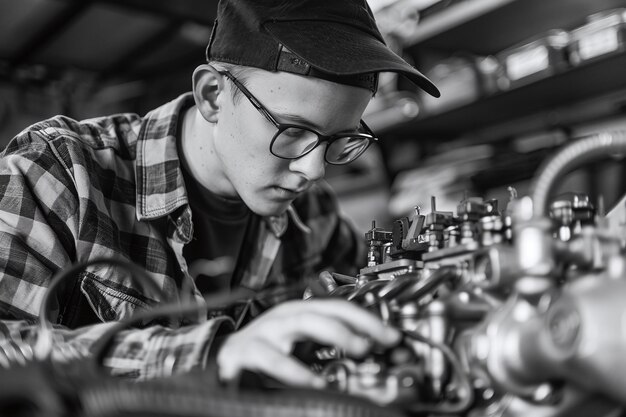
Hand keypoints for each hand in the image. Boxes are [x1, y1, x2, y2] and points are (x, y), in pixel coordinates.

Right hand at [216, 298, 400, 387]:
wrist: (222, 364)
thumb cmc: (266, 357)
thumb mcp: (303, 353)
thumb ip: (333, 355)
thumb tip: (372, 361)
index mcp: (300, 315)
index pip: (339, 308)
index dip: (369, 320)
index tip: (394, 336)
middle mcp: (284, 318)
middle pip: (325, 309)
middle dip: (357, 322)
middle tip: (380, 340)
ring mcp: (265, 332)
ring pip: (301, 322)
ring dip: (334, 333)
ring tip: (359, 348)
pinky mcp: (245, 352)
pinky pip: (271, 357)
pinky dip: (295, 370)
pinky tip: (314, 382)